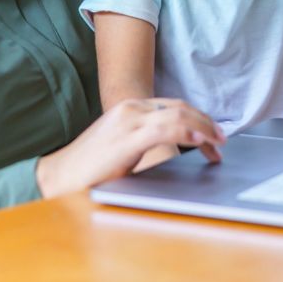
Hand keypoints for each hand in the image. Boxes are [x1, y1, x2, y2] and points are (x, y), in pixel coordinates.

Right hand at [36, 98, 224, 198]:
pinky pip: (167, 127)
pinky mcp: (129, 136)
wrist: (60, 175)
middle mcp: (131, 108)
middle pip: (181, 107)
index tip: (213, 134)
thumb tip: (174, 151)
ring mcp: (130, 120)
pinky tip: (201, 140)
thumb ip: (145, 141)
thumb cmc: (90, 167)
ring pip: (179, 114)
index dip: (198, 118)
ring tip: (218, 143)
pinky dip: (189, 131)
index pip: (174, 106)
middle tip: (222, 140)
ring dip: (204, 127)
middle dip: (206, 122)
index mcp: (130, 108)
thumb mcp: (122, 147)